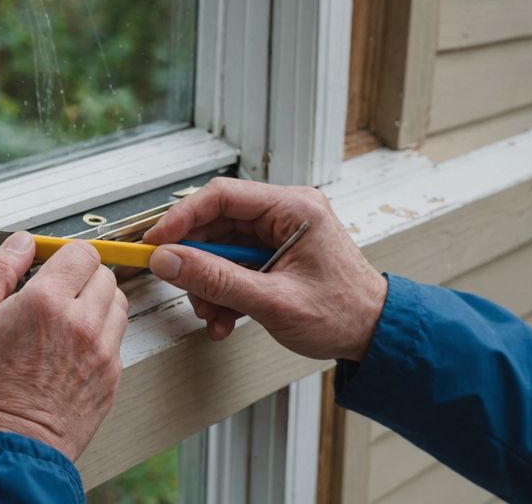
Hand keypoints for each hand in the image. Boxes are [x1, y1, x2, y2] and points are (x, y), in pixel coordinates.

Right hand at [0, 232, 128, 460]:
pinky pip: (117, 339)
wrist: (7, 449)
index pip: (81, 252)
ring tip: (66, 320)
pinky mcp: (110, 378)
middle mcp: (82, 324)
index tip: (50, 267)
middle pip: (105, 274)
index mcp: (47, 303)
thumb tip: (20, 243)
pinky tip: (71, 349)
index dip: (64, 255)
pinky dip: (101, 335)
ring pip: (117, 304)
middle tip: (55, 294)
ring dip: (97, 303)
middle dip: (82, 276)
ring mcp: (102, 352)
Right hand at [143, 177, 386, 360]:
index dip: (181, 218)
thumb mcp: (272, 301)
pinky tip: (226, 317)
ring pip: (220, 248)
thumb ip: (215, 280)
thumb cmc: (343, 314)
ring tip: (213, 314)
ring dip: (209, 284)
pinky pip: (233, 265)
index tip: (156, 242)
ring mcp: (279, 234)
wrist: (375, 335)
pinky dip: (223, 292)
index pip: (221, 196)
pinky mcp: (274, 254)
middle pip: (215, 224)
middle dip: (195, 262)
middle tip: (181, 286)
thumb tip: (168, 261)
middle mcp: (285, 213)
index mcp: (293, 208)